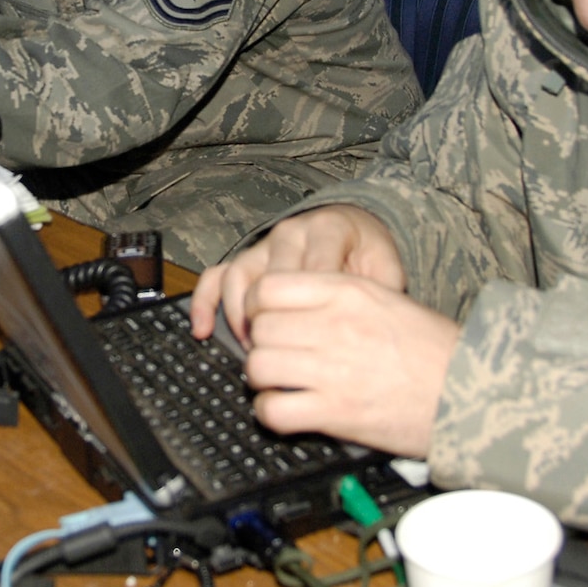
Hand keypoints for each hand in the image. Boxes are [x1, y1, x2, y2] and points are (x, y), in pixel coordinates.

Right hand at [191, 205, 404, 346]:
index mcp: (328, 229)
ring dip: (242, 319)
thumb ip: (379, 292)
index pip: (314, 272)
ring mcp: (265, 245)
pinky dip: (205, 302)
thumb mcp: (385, 268)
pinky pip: (216, 276)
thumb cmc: (368, 257)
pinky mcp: (247, 259)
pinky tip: (202, 330)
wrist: (354, 232)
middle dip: (276, 322)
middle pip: (273, 280)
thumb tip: (368, 329)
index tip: (318, 345)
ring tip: (254, 351)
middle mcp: (292, 233)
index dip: (314, 312)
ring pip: (240, 279)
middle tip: (286, 356)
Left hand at [241, 272, 456, 457]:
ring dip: (264, 380)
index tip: (268, 321)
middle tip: (278, 357)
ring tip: (281, 385)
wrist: (469, 390)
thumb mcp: (386, 301)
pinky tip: (288, 410)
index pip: (269, 287)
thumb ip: (337, 298)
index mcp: (348, 292)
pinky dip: (272, 413)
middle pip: (262, 329)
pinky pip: (273, 409)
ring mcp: (333, 368)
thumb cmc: (433, 350)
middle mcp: (335, 325)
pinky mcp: (335, 411)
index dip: (260, 307)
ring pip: (259, 366)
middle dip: (263, 346)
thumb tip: (293, 309)